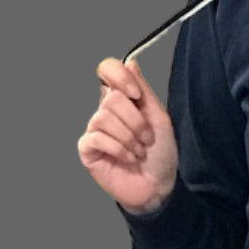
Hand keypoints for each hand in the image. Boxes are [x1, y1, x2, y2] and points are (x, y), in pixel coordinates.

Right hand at [77, 57, 178, 212]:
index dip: (119, 77)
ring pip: (103, 117)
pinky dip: (118, 149)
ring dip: (129, 137)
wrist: (159, 186)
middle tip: (147, 139)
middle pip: (112, 98)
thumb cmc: (161, 153)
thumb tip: (131, 62)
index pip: (107, 70)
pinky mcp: (88, 150)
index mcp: (124, 99)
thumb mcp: (159, 117)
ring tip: (139, 151)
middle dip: (136, 121)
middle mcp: (106, 111)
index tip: (136, 96)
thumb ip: (144, 90)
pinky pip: (96, 138)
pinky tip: (129, 159)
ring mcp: (95, 130)